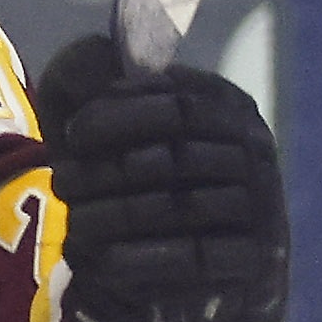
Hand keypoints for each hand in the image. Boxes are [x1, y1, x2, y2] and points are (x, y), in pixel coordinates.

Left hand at [37, 33, 289, 321]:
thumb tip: (88, 54)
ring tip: (73, 222)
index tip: (74, 132)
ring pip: (177, 207)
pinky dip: (141, 259)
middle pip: (171, 157)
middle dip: (106, 170)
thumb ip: (96, 88)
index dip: (120, 114)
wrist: (202, 267)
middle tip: (61, 182)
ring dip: (114, 215)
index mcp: (229, 108)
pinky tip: (102, 259)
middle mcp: (254, 151)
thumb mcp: (116, 129)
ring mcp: (259, 205)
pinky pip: (193, 257)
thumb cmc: (150, 182)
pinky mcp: (253, 259)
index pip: (179, 101)